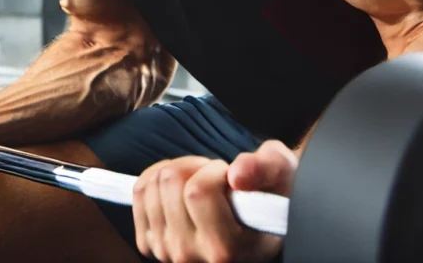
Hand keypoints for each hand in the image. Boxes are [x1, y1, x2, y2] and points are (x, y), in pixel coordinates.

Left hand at [132, 140, 296, 262]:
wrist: (260, 226)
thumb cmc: (272, 198)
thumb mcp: (283, 174)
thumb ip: (266, 168)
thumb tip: (237, 175)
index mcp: (225, 250)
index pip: (198, 191)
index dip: (214, 171)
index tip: (232, 180)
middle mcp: (191, 256)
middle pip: (171, 181)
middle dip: (195, 167)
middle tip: (216, 178)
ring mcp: (166, 252)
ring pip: (153, 183)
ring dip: (178, 171)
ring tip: (202, 184)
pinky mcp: (149, 242)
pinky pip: (139, 191)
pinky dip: (157, 177)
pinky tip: (181, 187)